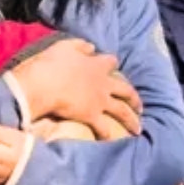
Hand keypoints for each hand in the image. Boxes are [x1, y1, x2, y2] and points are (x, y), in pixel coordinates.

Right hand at [12, 38, 141, 139]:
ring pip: (122, 111)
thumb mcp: (65, 46)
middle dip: (134, 98)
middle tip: (139, 106)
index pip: (111, 62)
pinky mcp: (91, 116)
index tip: (113, 66)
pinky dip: (106, 134)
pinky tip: (109, 139)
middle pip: (125, 90)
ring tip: (137, 128)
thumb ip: (80, 46)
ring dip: (131, 120)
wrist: (44, 84)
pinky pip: (103, 127)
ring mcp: (100, 100)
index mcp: (96, 65)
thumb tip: (92, 47)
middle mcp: (103, 83)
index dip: (112, 64)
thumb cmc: (51, 64)